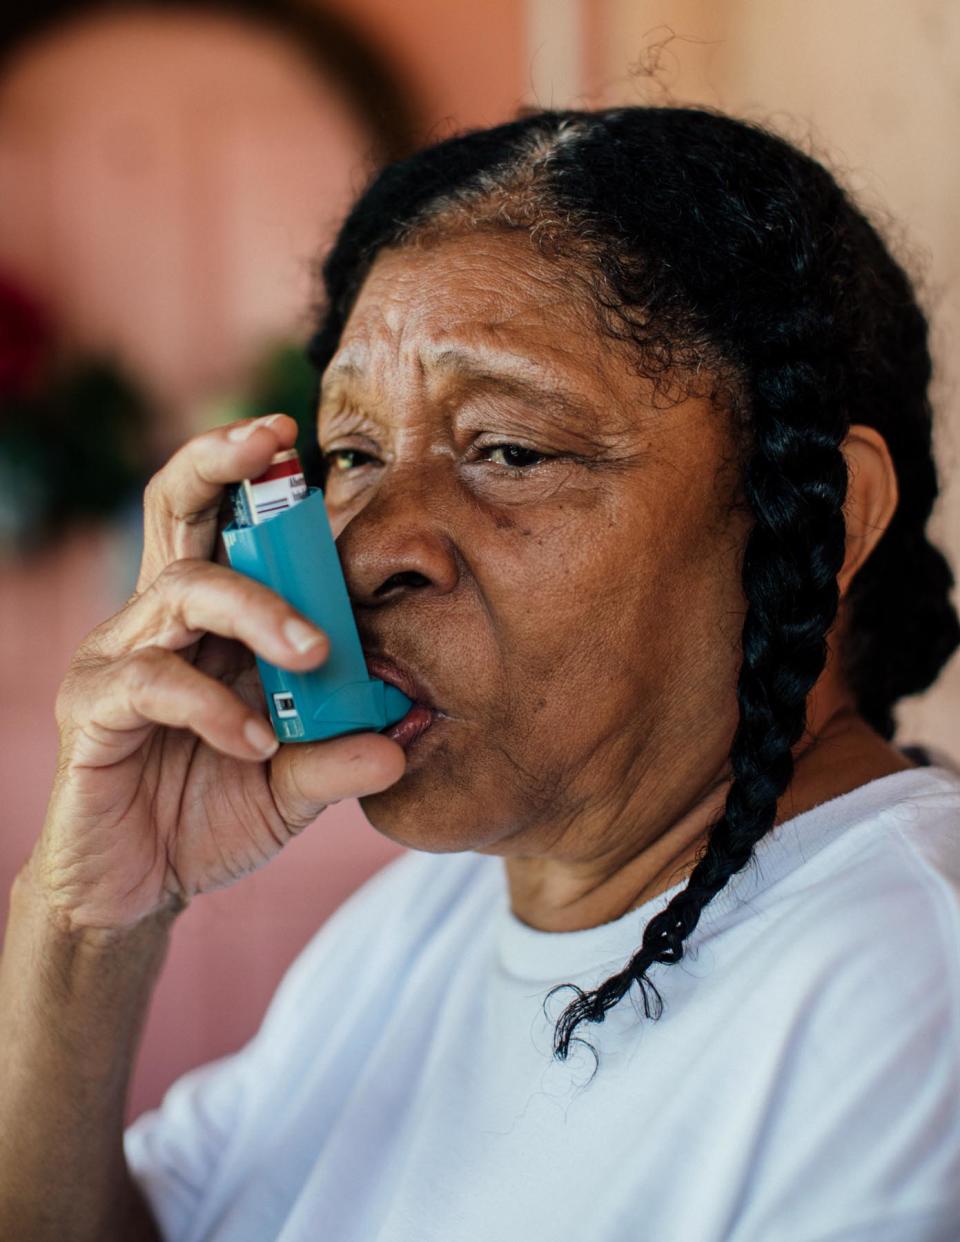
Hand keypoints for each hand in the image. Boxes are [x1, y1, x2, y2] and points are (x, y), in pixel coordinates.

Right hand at [28, 413, 405, 932]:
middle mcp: (159, 619)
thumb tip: (403, 739)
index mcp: (209, 620)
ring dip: (258, 611)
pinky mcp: (94, 710)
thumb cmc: (213, 813)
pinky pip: (153, 682)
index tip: (297, 438)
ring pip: (182, 589)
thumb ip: (340, 754)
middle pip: (174, 508)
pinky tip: (255, 745)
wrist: (139, 887)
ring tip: (313, 657)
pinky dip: (214, 708)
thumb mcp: (293, 784)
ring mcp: (119, 658)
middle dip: (220, 463)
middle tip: (275, 446)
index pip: (223, 523)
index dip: (252, 474)